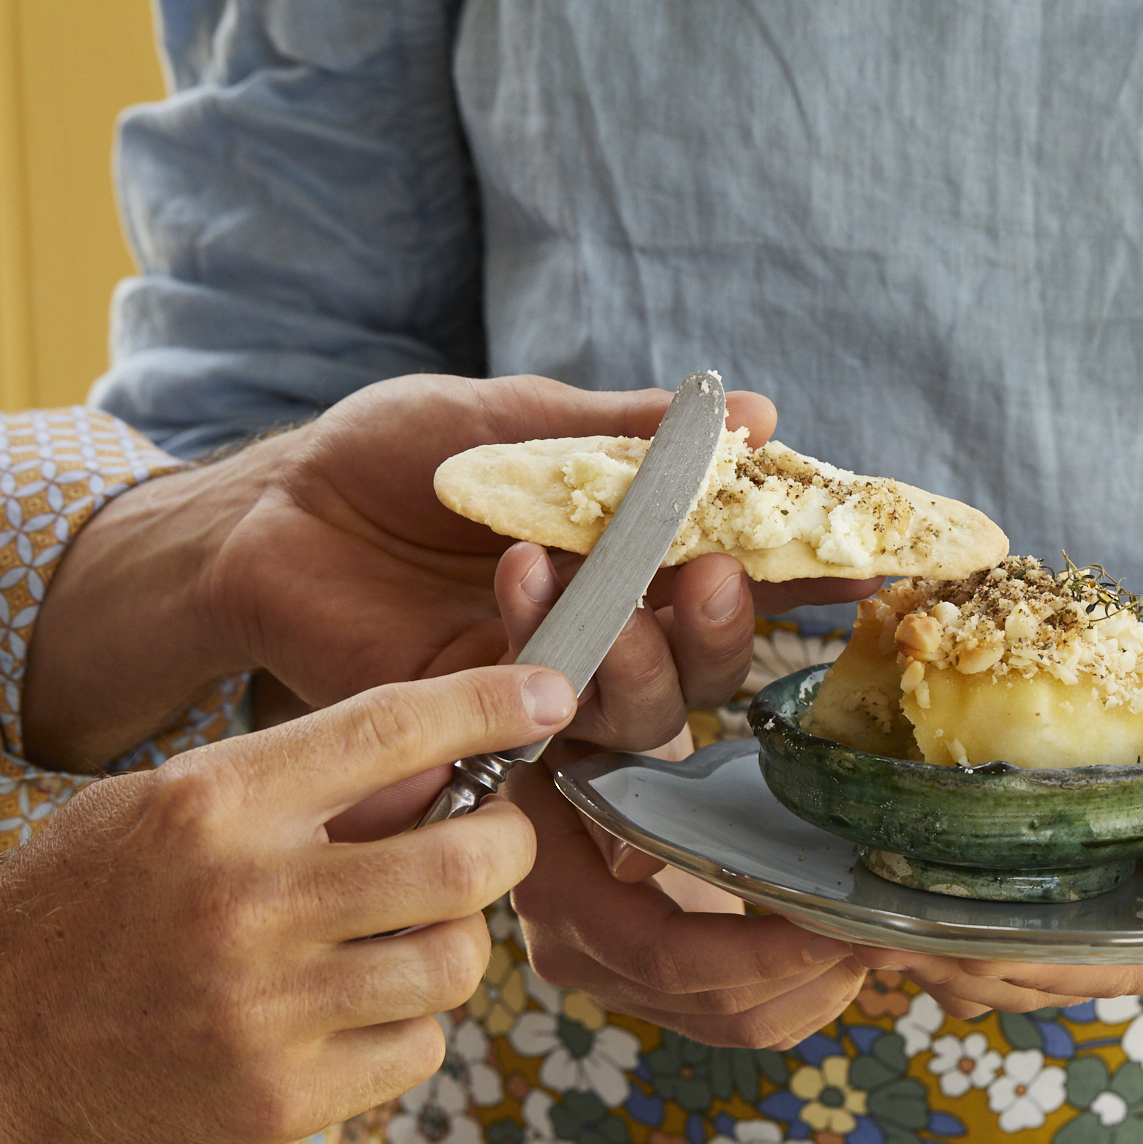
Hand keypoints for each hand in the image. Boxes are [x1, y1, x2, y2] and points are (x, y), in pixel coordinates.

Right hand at [0, 664, 575, 1143]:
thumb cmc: (74, 909)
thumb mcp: (164, 808)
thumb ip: (295, 789)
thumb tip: (442, 775)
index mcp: (219, 802)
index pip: (395, 729)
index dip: (494, 704)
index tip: (553, 696)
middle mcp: (250, 897)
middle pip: (470, 857)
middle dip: (508, 847)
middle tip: (493, 847)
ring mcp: (266, 1006)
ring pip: (457, 962)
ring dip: (452, 946)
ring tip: (403, 940)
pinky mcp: (274, 1098)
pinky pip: (415, 1051)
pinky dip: (407, 1029)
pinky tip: (352, 1015)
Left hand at [23, 373, 875, 769]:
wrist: (276, 511)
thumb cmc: (397, 458)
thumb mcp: (518, 418)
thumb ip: (629, 433)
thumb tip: (757, 416)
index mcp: (635, 554)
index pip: (745, 572)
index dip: (808, 571)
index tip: (866, 561)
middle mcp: (612, 632)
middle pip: (713, 669)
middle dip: (728, 630)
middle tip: (710, 576)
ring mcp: (552, 688)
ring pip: (648, 714)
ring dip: (640, 652)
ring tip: (594, 582)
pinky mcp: (488, 727)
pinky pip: (550, 718)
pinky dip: (547, 642)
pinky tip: (517, 575)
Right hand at [505, 750, 866, 1050]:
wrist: (561, 772)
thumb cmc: (586, 741)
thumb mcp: (587, 744)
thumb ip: (605, 795)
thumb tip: (634, 865)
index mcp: (556, 893)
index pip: (665, 955)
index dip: (760, 954)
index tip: (838, 923)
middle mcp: (577, 955)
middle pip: (714, 1004)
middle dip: (812, 973)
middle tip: (887, 932)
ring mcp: (615, 983)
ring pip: (734, 1027)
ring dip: (818, 992)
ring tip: (879, 943)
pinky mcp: (654, 993)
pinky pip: (737, 1023)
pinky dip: (802, 1000)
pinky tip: (844, 960)